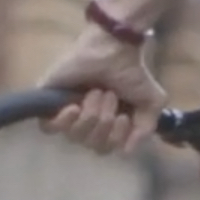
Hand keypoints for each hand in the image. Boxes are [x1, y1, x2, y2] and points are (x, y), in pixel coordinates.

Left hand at [37, 26, 166, 155]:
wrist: (114, 47)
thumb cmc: (131, 72)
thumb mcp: (151, 104)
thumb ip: (144, 130)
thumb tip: (126, 152)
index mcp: (105, 124)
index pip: (105, 149)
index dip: (115, 138)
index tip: (124, 117)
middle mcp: (85, 121)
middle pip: (90, 144)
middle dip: (105, 122)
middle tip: (110, 96)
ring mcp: (65, 111)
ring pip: (74, 136)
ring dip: (91, 115)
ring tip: (96, 92)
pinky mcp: (49, 100)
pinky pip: (48, 127)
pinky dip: (63, 121)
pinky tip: (74, 107)